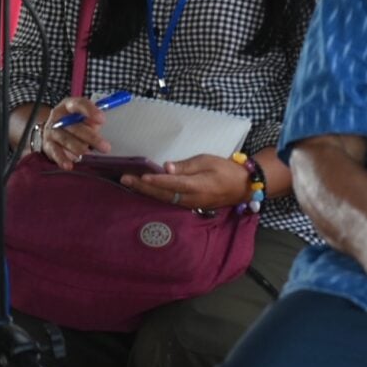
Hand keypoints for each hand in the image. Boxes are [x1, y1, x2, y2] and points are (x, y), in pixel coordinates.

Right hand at [38, 97, 108, 168]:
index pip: (79, 105)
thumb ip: (92, 119)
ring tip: (89, 152)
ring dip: (79, 148)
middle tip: (105, 146)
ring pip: (66, 140)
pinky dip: (62, 159)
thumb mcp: (84, 115)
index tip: (102, 120)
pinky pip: (55, 152)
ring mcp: (51, 131)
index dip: (90, 111)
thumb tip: (97, 125)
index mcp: (69, 105)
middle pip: (75, 127)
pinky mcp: (48, 145)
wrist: (53, 127)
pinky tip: (69, 165)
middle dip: (91, 137)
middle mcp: (58, 117)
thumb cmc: (74, 120)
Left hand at [122, 155, 248, 210]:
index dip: (156, 181)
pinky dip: (156, 195)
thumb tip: (167, 168)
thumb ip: (187, 166)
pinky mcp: (189, 205)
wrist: (241, 186)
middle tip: (125, 179)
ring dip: (146, 192)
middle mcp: (190, 198)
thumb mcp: (208, 161)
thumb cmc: (226, 169)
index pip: (172, 183)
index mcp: (197, 185)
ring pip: (163, 199)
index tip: (140, 176)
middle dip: (143, 187)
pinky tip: (146, 191)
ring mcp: (189, 204)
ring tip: (130, 184)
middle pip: (163, 193)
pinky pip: (169, 201)